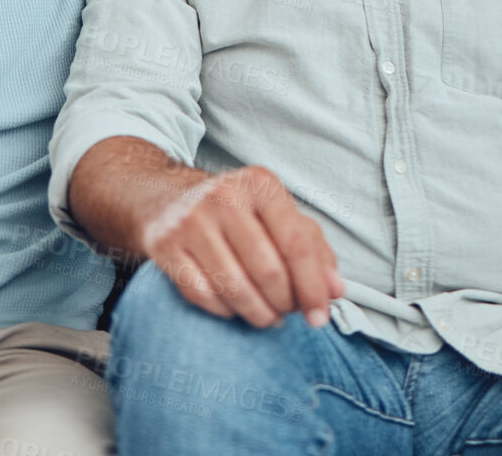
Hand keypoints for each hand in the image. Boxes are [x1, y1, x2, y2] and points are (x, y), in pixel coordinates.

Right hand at [140, 165, 345, 329]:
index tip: (320, 316)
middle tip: (288, 312)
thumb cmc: (236, 210)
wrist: (166, 197)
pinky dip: (225, 311)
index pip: (296, 243)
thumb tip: (336, 290)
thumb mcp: (277, 213)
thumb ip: (313, 248)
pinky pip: (203, 295)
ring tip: (268, 316)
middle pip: (268, 271)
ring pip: (235, 288)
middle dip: (285, 303)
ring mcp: (191, 221)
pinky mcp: (166, 245)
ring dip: (258, 314)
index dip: (313, 287)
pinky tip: (235, 308)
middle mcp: (224, 197)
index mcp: (260, 184)